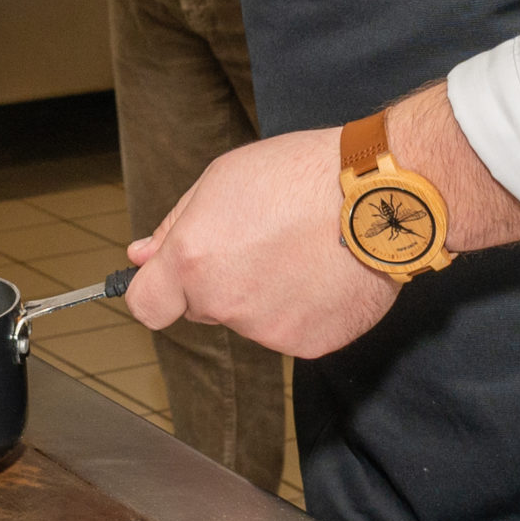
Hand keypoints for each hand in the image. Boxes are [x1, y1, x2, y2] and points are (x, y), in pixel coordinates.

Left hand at [125, 127, 399, 358]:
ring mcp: (267, 330)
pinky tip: (322, 272)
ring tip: (301, 249)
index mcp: (193, 260)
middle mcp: (224, 303)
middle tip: (260, 240)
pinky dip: (302, 309)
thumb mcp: (221, 179)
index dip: (157, 290)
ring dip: (264, 293)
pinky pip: (290, 330)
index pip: (147, 306)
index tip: (170, 278)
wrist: (379, 197)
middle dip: (219, 280)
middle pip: (202, 307)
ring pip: (249, 318)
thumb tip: (140, 256)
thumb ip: (174, 226)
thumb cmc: (301, 175)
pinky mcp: (309, 345)